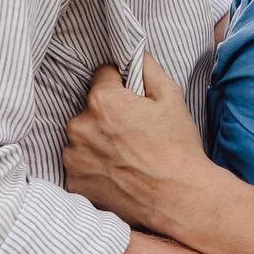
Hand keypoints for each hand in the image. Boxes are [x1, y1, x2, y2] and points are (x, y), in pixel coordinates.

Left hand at [65, 53, 216, 232]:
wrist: (179, 198)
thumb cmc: (177, 147)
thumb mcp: (170, 95)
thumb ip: (146, 66)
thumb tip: (132, 54)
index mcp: (102, 100)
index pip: (102, 75)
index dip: (122, 86)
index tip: (135, 103)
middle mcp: (80, 127)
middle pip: (90, 107)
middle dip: (107, 114)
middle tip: (134, 132)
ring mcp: (74, 158)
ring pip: (82, 136)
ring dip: (97, 140)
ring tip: (126, 155)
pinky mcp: (74, 183)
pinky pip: (80, 164)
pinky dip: (93, 166)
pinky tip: (117, 172)